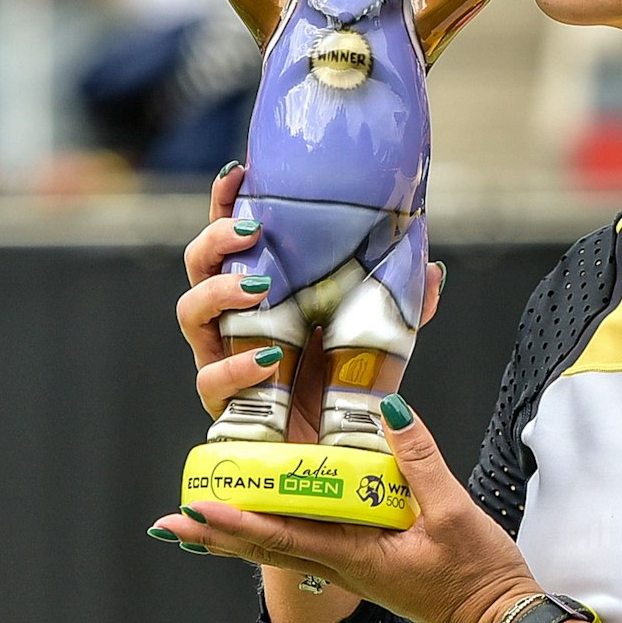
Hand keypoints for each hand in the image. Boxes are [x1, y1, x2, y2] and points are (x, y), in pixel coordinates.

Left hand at [152, 396, 540, 622]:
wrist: (502, 617)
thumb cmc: (479, 574)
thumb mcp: (451, 510)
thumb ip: (417, 457)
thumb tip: (387, 407)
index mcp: (354, 558)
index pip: (280, 539)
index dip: (235, 523)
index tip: (195, 509)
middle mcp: (344, 566)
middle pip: (267, 548)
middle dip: (219, 534)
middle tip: (172, 521)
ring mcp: (354, 567)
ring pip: (285, 546)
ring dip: (242, 532)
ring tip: (203, 518)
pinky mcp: (369, 562)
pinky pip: (312, 542)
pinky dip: (280, 529)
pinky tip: (271, 515)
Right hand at [175, 162, 443, 441]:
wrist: (336, 449)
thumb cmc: (349, 380)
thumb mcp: (384, 334)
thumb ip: (403, 301)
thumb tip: (431, 269)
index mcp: (263, 285)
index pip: (234, 235)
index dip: (227, 202)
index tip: (239, 174)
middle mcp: (231, 315)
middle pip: (197, 263)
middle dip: (215, 239)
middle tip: (253, 232)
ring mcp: (219, 354)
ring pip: (190, 312)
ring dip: (218, 292)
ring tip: (257, 287)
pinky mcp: (223, 401)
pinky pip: (211, 379)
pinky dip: (236, 368)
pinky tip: (269, 361)